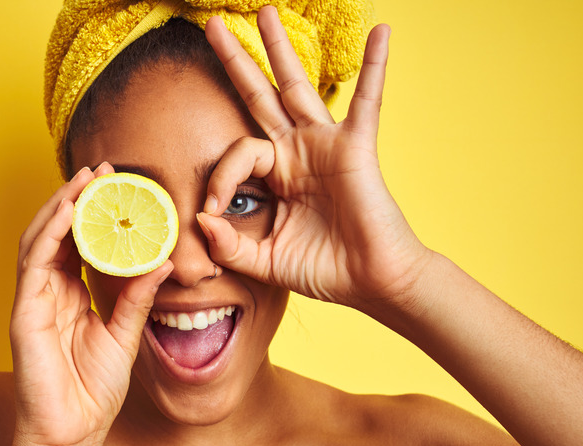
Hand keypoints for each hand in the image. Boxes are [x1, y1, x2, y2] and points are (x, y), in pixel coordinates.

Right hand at [9, 162, 172, 445]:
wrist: (71, 435)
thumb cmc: (91, 392)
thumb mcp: (124, 336)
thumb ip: (137, 299)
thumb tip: (161, 262)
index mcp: (71, 296)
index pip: (79, 243)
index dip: (94, 213)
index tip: (117, 186)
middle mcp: (49, 292)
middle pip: (57, 233)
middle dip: (76, 198)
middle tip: (101, 169)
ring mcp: (33, 300)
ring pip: (40, 239)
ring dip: (60, 206)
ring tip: (84, 180)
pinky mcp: (24, 312)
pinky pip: (33, 264)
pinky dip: (48, 233)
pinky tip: (66, 212)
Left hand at [198, 7, 431, 309]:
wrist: (371, 283)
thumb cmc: (325, 270)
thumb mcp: (265, 261)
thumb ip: (230, 245)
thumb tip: (200, 220)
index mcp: (277, 174)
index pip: (237, 155)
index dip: (218, 179)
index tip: (211, 211)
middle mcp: (297, 151)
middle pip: (259, 96)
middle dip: (236, 61)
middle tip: (211, 26)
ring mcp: (325, 144)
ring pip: (297, 87)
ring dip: (280, 49)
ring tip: (264, 13)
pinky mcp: (356, 147)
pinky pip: (366, 101)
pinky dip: (375, 67)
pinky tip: (382, 32)